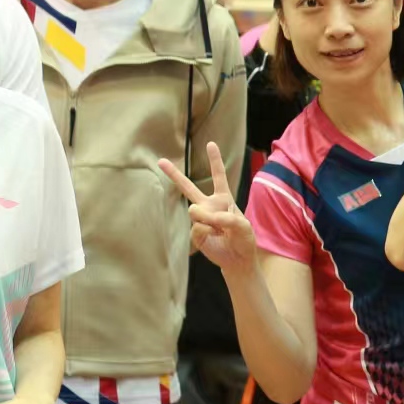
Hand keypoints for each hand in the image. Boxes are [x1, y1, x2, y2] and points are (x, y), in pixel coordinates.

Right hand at [158, 142, 257, 275]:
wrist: (237, 259)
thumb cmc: (243, 239)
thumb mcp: (243, 226)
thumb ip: (227, 217)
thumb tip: (203, 215)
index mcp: (223, 198)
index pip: (219, 176)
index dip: (215, 160)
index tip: (211, 144)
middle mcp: (209, 205)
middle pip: (188, 188)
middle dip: (174, 174)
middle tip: (160, 160)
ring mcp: (200, 218)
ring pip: (194, 210)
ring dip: (207, 219)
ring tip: (218, 229)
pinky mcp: (195, 232)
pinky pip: (196, 227)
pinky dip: (206, 232)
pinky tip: (213, 236)